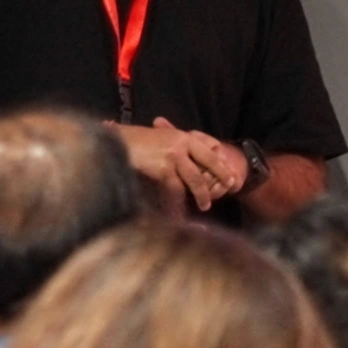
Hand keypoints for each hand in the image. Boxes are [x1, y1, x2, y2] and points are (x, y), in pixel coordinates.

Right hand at [114, 118, 246, 212]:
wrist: (115, 141)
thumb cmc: (132, 140)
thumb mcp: (158, 137)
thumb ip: (173, 145)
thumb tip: (185, 157)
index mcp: (181, 134)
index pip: (210, 144)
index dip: (220, 159)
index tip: (228, 168)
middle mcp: (181, 142)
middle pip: (209, 160)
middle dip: (222, 174)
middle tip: (231, 185)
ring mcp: (174, 155)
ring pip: (196, 178)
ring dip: (202, 194)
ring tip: (205, 205)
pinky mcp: (164, 168)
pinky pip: (176, 191)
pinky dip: (178, 204)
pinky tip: (180, 213)